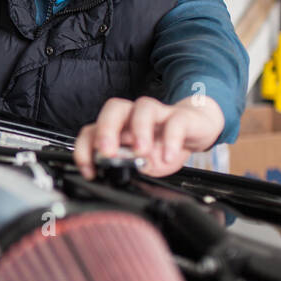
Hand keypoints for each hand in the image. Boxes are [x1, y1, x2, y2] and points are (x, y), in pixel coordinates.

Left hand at [74, 94, 223, 178]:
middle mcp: (134, 116)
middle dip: (106, 130)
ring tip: (141, 152)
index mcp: (118, 128)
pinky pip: (175, 121)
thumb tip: (120, 173)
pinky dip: (171, 139)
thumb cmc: (162, 145)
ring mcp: (157, 114)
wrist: (195, 130)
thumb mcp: (141, 163)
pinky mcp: (181, 117)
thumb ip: (129, 166)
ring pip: (143, 108)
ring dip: (139, 130)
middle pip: (114, 109)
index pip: (92, 130)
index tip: (90, 170)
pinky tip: (168, 156)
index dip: (85, 148)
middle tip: (107, 152)